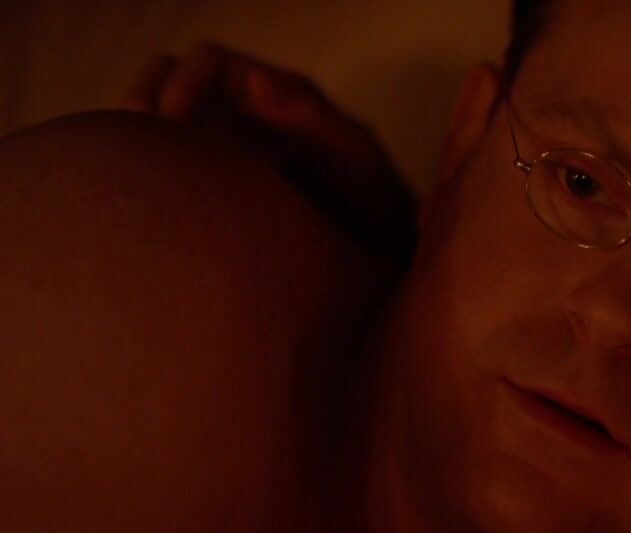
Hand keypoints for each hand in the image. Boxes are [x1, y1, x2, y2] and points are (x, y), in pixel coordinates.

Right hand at [123, 42, 417, 263]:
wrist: (378, 249)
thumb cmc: (372, 197)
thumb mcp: (354, 156)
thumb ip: (312, 117)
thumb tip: (256, 81)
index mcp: (272, 93)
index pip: (208, 62)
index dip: (182, 81)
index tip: (171, 120)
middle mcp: (240, 111)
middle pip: (169, 79)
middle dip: (146, 98)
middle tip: (137, 137)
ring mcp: (223, 145)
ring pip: (160, 122)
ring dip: (139, 137)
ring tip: (130, 168)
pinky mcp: (212, 184)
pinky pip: (169, 168)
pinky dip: (150, 172)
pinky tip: (147, 200)